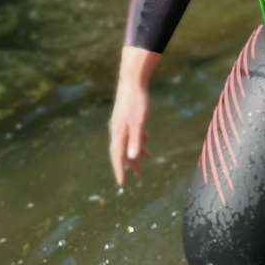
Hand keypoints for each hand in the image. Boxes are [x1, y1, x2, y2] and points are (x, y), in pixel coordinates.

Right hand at [108, 47, 158, 186]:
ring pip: (127, 142)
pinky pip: (130, 133)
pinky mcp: (126, 117)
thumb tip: (131, 158)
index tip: (122, 183)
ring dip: (136, 152)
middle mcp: (117, 130)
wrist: (132, 81)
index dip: (120, 171)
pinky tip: (146, 138)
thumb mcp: (139, 122)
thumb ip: (135, 140)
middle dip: (130, 164)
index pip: (118, 157)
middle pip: (122, 152)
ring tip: (146, 160)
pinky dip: (137, 139)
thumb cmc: (137, 102)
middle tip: (139, 175)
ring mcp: (121, 123)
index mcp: (119, 133)